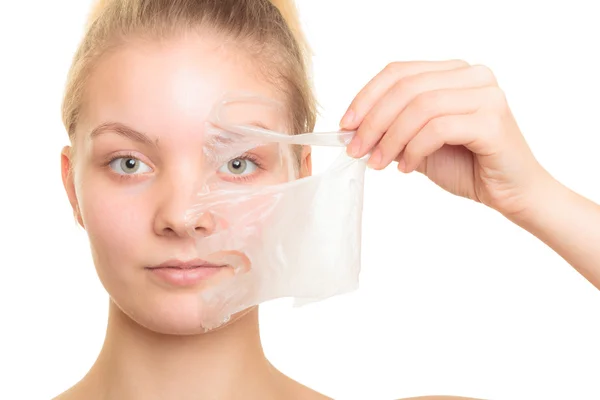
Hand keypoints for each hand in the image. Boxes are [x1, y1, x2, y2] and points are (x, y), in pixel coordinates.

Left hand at [340, 60, 551, 216]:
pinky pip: (437, 128)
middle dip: (372, 121)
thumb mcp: (417, 144)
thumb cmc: (467, 166)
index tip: (346, 125)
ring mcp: (486, 94)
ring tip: (378, 164)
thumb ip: (391, 131)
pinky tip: (406, 168)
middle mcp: (472, 75)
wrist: (511, 193)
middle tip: (355, 150)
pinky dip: (414, 149)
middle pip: (406, 87)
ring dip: (390, 139)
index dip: (366, 97)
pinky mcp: (492, 120)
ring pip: (419, 107)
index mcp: (453, 72)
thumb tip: (352, 129)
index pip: (398, 72)